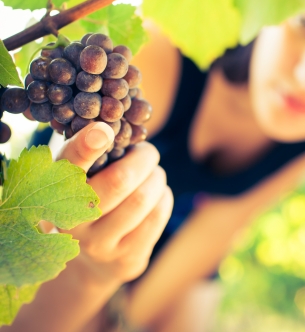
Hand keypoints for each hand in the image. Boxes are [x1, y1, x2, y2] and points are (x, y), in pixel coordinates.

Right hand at [53, 122, 172, 286]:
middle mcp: (71, 222)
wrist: (93, 262)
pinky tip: (158, 195)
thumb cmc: (90, 203)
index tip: (105, 131)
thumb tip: (120, 127)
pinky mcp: (125, 260)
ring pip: (142, 199)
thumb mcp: (80, 179)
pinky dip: (163, 198)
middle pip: (120, 179)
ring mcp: (98, 246)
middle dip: (144, 158)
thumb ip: (92, 153)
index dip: (87, 146)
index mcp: (56, 191)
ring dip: (157, 178)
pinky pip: (156, 217)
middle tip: (149, 153)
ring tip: (155, 175)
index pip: (69, 166)